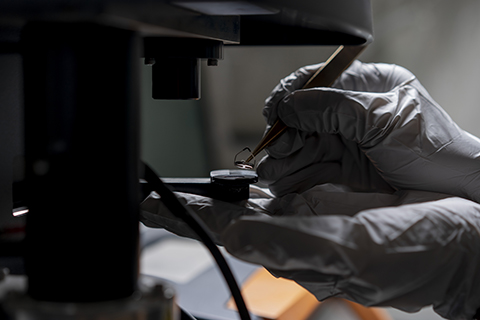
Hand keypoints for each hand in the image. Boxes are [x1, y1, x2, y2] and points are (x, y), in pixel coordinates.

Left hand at [140, 186, 479, 319]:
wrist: (458, 242)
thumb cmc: (419, 254)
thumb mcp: (356, 249)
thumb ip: (296, 243)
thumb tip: (241, 235)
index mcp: (297, 248)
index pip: (226, 232)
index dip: (186, 218)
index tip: (150, 207)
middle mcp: (296, 236)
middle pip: (228, 220)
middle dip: (189, 208)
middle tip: (152, 197)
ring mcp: (309, 220)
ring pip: (248, 208)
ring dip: (212, 199)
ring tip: (177, 191)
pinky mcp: (326, 207)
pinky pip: (278, 196)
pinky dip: (250, 190)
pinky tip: (234, 187)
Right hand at [258, 61, 479, 202]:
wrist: (455, 189)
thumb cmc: (431, 147)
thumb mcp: (380, 119)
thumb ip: (332, 109)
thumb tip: (289, 106)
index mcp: (367, 85)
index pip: (319, 82)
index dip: (292, 94)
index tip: (274, 112)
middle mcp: (354, 111)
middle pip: (307, 117)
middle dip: (286, 135)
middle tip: (272, 151)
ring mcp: (349, 140)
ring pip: (307, 146)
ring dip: (285, 159)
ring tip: (269, 173)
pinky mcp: (347, 167)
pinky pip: (314, 168)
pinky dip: (296, 175)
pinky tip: (281, 182)